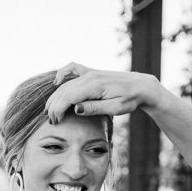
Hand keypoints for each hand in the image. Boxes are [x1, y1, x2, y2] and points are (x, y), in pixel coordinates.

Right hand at [44, 62, 167, 124]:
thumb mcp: (115, 108)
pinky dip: (62, 74)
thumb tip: (75, 109)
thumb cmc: (130, 99)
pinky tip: (56, 82)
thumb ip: (95, 108)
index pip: (68, 97)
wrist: (142, 86)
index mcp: (95, 85)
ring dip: (55, 97)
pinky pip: (72, 68)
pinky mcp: (91, 72)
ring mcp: (90, 72)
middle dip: (54, 107)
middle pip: (63, 91)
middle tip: (52, 121)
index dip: (58, 110)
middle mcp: (90, 76)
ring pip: (65, 84)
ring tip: (50, 111)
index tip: (56, 122)